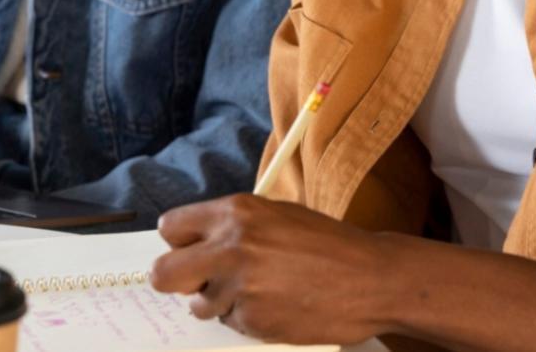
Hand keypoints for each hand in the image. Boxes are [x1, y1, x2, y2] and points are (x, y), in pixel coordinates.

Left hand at [151, 194, 388, 345]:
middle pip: (164, 273)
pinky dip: (248, 319)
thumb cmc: (329, 245)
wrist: (372, 278)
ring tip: (257, 292)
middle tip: (199, 282)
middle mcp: (231, 247)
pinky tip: (276, 305)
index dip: (179, 244)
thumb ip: (234, 228)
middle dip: (177, 280)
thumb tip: (196, 246)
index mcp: (236, 212)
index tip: (189, 251)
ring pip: (199, 305)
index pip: (171, 228)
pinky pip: (231, 324)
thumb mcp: (277, 215)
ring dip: (219, 303)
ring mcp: (241, 287)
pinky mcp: (254, 320)